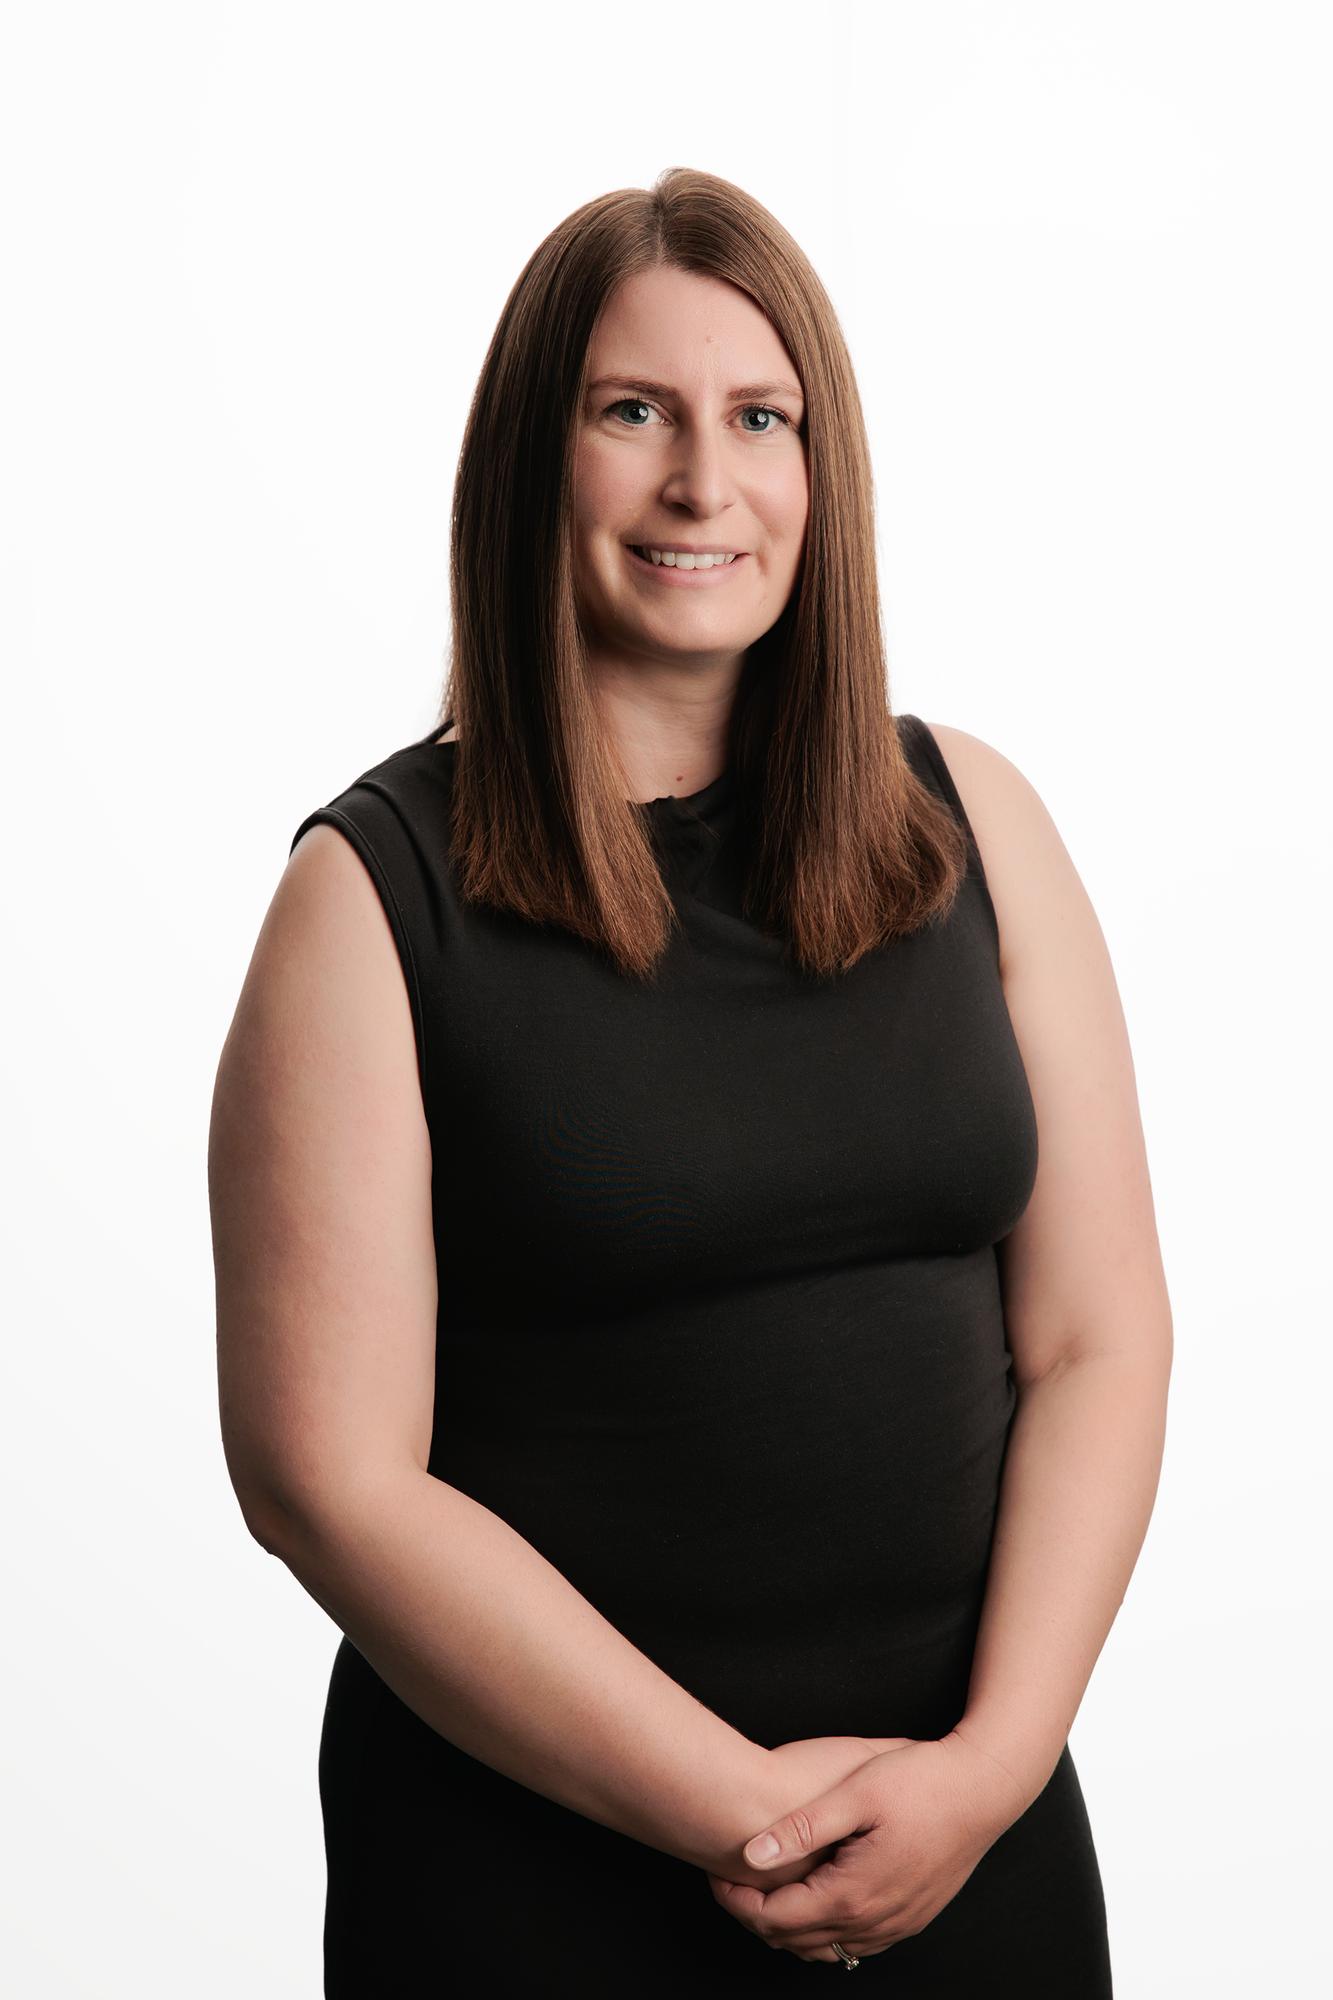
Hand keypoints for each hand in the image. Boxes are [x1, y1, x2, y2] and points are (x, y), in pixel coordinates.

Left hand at [706, 1730, 1029, 1964]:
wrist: (984, 1789)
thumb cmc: (920, 1780)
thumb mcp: (855, 1792)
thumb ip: (802, 1827)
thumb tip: (750, 1854)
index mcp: (853, 1893)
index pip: (775, 1918)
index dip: (736, 1900)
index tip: (712, 1873)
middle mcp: (874, 1921)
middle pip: (794, 1940)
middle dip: (753, 1916)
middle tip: (727, 1882)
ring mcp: (897, 1924)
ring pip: (825, 1949)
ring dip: (787, 1927)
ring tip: (760, 1890)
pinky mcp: (911, 1917)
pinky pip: (855, 1942)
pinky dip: (823, 1930)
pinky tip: (811, 1899)